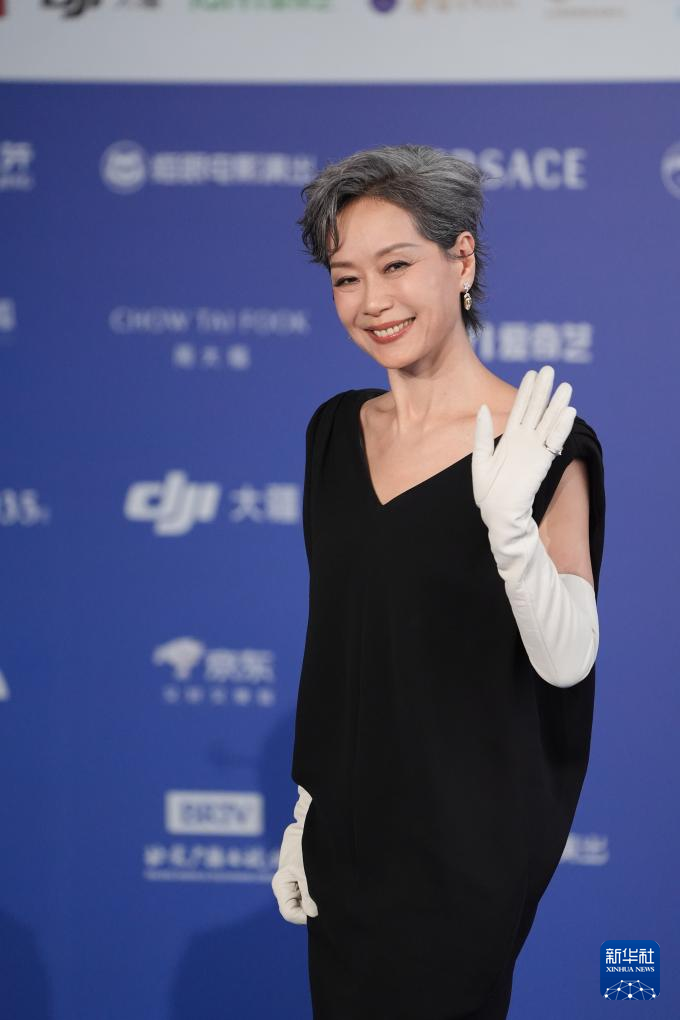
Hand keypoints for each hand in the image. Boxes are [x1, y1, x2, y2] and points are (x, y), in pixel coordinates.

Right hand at [271, 786, 318, 924]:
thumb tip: (313, 913)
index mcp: (281, 884)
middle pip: (300, 907)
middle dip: (313, 905)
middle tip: (329, 898)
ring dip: (320, 896)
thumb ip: (308, 893)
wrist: (311, 821)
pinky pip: (315, 888)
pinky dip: (323, 887)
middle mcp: (288, 884)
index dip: (304, 916)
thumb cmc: (306, 844)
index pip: (290, 912)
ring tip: (330, 885)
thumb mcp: (306, 870)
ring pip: (310, 898)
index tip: (321, 910)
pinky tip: (331, 880)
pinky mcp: (309, 872)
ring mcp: (298, 879)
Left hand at [472, 365, 575, 531]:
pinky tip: (568, 412)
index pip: (520, 409)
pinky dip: (561, 428)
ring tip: (565, 386)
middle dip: (542, 391)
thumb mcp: (480, 460)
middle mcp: (524, 441)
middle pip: (535, 411)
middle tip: (549, 369)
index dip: (526, 392)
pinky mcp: (543, 462)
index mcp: (509, 439)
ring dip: (556, 405)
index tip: (532, 373)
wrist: (500, 515)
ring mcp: (535, 451)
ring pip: (548, 423)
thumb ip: (482, 435)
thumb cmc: (488, 493)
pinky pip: (554, 441)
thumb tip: (483, 407)